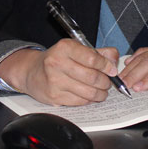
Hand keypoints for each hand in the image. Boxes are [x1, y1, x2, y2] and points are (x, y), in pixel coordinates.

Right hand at [0, 39, 119, 105]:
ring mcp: (55, 81)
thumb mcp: (76, 49)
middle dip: (105, 82)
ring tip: (102, 90)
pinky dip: (89, 99)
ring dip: (100, 93)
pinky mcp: (54, 96)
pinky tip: (89, 95)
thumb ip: (98, 52)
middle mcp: (57, 63)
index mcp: (65, 47)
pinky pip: (81, 101)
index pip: (92, 58)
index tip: (112, 70)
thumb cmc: (58, 59)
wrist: (32, 72)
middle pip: (92, 77)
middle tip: (108, 82)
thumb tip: (115, 61)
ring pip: (88, 92)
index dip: (107, 66)